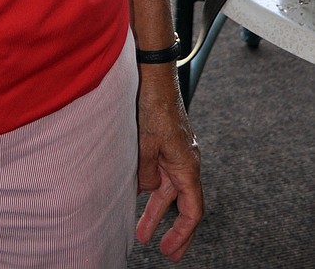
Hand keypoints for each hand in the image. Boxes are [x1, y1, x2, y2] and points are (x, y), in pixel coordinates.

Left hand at [135, 72, 202, 260]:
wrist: (155, 77)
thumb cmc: (154, 106)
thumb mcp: (146, 143)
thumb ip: (146, 171)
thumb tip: (146, 191)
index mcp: (187, 166)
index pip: (192, 210)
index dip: (183, 233)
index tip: (170, 250)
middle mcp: (185, 163)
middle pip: (182, 206)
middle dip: (173, 231)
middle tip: (164, 253)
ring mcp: (176, 154)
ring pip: (168, 191)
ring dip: (156, 212)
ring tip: (141, 233)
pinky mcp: (165, 146)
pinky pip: (161, 175)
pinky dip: (152, 191)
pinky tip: (138, 198)